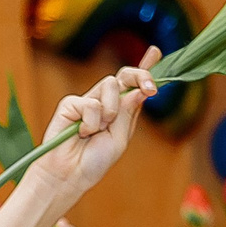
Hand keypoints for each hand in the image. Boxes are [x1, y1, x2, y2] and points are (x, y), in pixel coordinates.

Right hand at [25, 59, 159, 202]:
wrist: (70, 175)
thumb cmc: (94, 161)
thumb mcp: (120, 138)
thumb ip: (128, 113)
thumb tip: (140, 89)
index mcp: (120, 111)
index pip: (133, 85)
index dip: (144, 68)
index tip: (155, 52)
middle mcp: (104, 102)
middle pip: (123, 76)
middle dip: (140, 76)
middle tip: (150, 89)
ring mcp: (87, 101)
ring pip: (110, 85)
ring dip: (111, 111)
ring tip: (97, 132)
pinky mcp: (71, 104)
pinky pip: (91, 103)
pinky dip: (91, 123)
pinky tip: (81, 133)